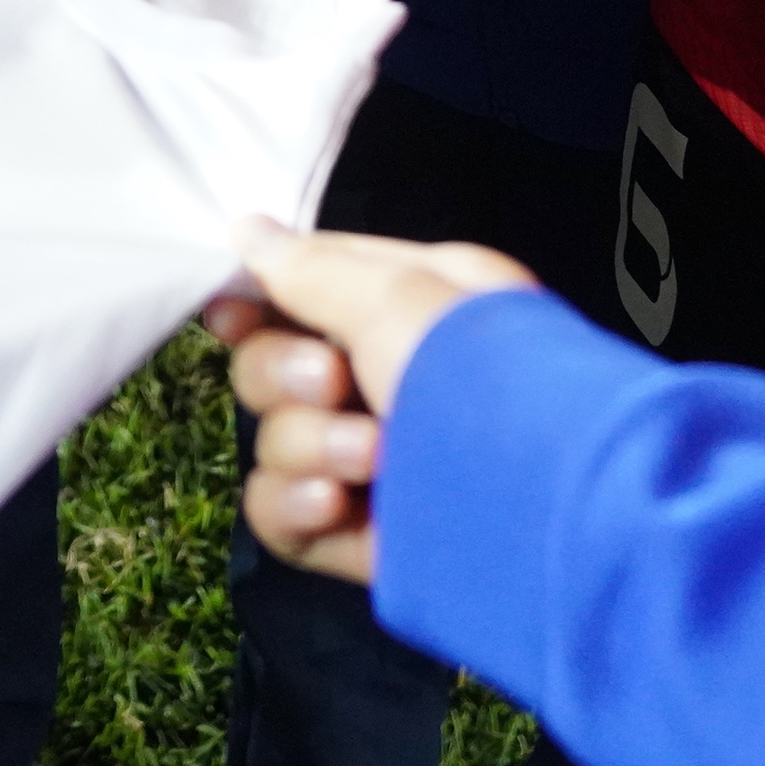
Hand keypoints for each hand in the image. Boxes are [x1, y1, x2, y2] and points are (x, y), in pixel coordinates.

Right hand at [210, 219, 536, 582]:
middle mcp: (390, 380)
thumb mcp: (398, 295)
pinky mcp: (360, 535)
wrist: (533, 506)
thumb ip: (311, 269)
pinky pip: (279, 512)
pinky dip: (296, 505)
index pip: (305, 294)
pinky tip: (336, 504)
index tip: (231, 316)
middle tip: (333, 382)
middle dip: (284, 372)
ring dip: (309, 443)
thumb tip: (247, 230)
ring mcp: (375, 464)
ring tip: (371, 458)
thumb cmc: (474, 374)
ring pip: (275, 440)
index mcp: (413, 310)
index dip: (257, 303)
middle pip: (270, 365)